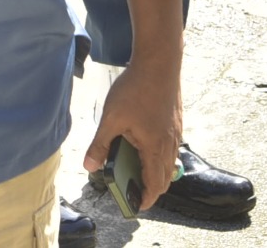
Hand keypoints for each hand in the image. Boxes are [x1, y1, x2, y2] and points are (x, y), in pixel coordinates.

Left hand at [82, 57, 181, 211]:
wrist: (159, 61)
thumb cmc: (135, 88)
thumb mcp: (111, 118)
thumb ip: (100, 144)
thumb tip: (90, 167)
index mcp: (155, 148)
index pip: (155, 184)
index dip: (146, 198)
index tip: (136, 205)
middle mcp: (170, 143)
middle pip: (165, 177)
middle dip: (151, 188)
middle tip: (134, 190)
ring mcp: (175, 132)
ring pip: (169, 162)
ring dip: (156, 171)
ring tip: (136, 168)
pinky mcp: (175, 121)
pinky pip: (171, 147)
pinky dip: (160, 155)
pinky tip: (144, 143)